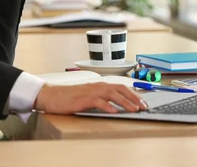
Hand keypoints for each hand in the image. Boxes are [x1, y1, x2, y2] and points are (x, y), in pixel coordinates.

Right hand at [33, 83, 147, 113]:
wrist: (53, 95)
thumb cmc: (70, 97)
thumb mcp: (89, 96)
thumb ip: (102, 98)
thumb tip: (117, 106)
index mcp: (100, 85)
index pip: (121, 87)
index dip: (133, 94)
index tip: (143, 102)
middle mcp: (97, 86)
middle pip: (120, 89)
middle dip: (134, 97)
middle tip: (143, 106)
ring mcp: (91, 91)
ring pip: (112, 94)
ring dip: (125, 102)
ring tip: (134, 109)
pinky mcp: (84, 99)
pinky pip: (99, 102)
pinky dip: (108, 107)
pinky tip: (115, 112)